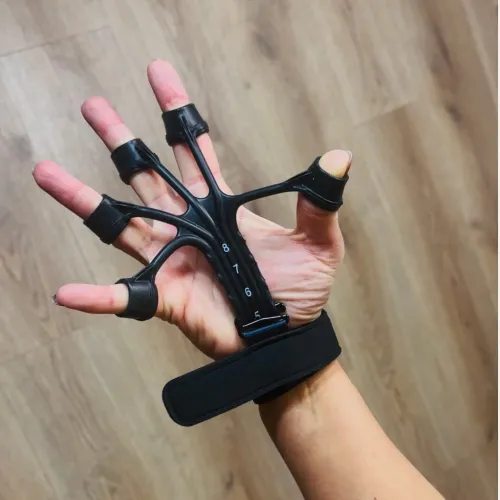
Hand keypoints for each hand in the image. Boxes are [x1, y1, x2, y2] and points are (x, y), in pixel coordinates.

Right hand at [33, 60, 350, 359]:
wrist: (286, 337)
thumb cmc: (302, 291)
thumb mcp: (318, 243)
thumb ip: (319, 203)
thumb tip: (340, 157)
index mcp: (221, 208)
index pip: (194, 150)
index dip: (176, 113)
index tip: (159, 74)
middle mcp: (189, 227)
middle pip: (147, 176)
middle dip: (120, 142)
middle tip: (92, 106)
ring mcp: (173, 261)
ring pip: (120, 225)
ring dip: (84, 201)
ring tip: (47, 173)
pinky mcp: (166, 300)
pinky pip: (123, 297)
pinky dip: (96, 296)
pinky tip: (66, 292)